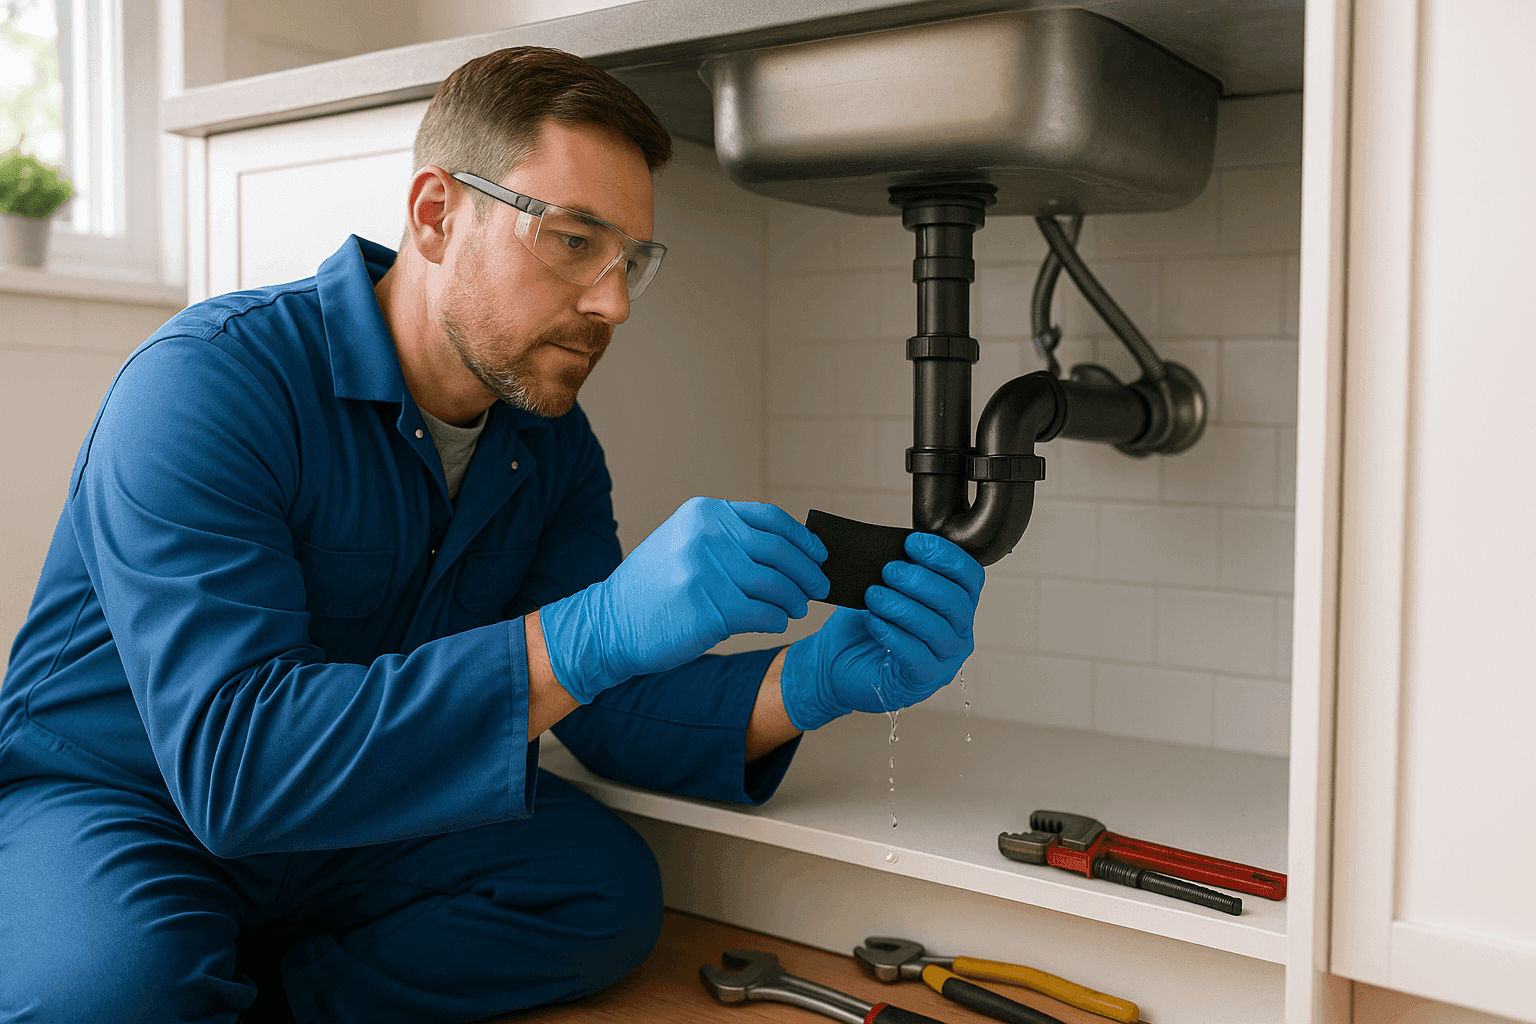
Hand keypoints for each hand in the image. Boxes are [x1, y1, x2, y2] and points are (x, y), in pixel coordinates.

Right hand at [541, 497, 828, 702]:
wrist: (609, 624)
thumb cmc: (653, 588)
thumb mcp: (684, 542)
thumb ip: (728, 538)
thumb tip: (789, 550)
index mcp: (704, 513)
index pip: (771, 519)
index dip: (803, 538)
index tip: (820, 554)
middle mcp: (707, 536)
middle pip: (780, 551)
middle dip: (808, 571)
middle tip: (820, 587)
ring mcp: (708, 571)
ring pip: (777, 584)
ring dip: (795, 599)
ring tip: (798, 608)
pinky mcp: (711, 609)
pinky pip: (764, 614)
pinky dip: (777, 619)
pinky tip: (776, 623)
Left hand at [779, 532, 982, 730]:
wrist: (834, 662)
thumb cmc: (865, 624)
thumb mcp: (883, 588)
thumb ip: (897, 569)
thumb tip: (893, 548)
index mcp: (955, 604)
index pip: (969, 576)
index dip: (946, 556)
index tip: (913, 543)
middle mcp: (959, 632)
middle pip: (956, 601)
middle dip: (922, 581)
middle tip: (890, 571)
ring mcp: (945, 659)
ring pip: (937, 628)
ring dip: (903, 607)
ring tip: (874, 595)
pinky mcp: (924, 680)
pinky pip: (916, 655)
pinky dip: (893, 634)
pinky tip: (873, 621)